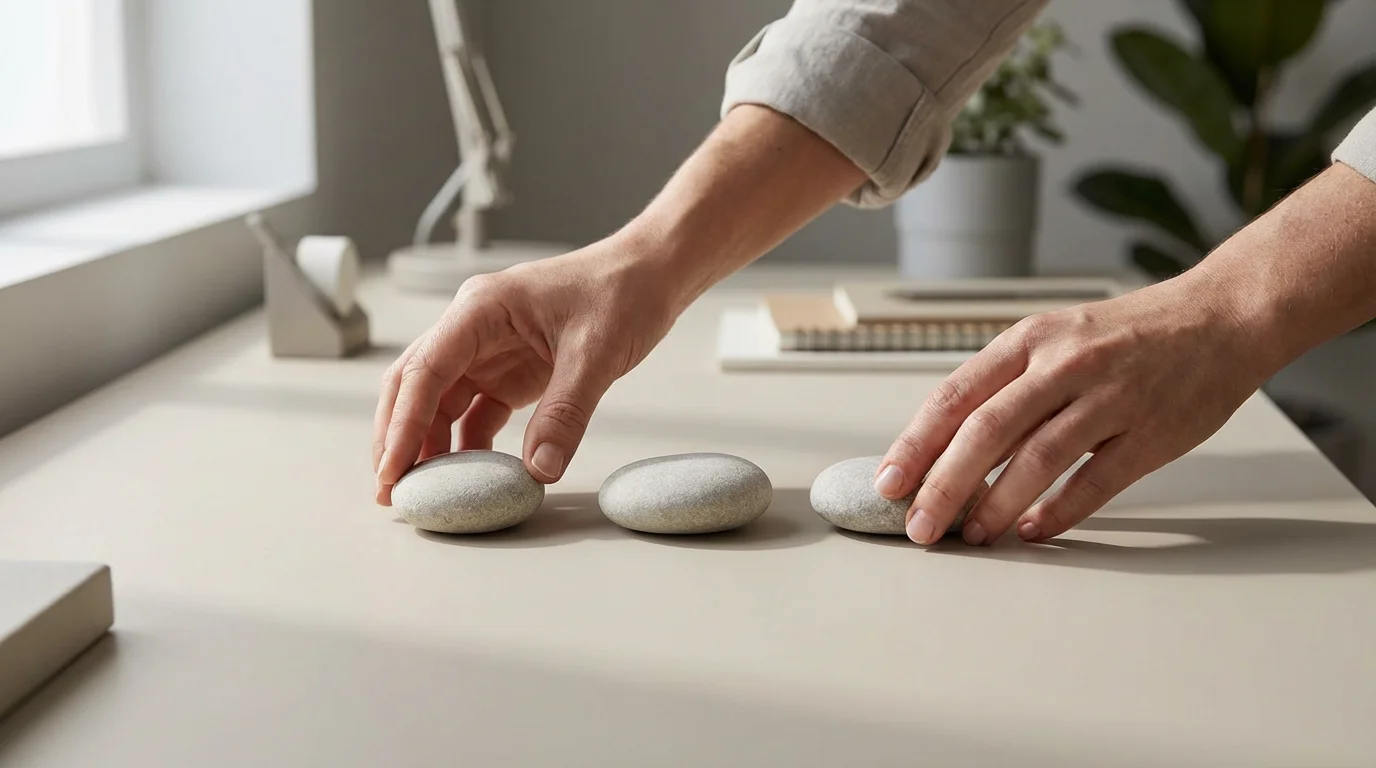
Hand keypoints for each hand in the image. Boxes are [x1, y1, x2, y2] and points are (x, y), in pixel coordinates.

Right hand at [372, 236, 679, 504]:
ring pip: (439, 404)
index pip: (424, 370)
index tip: (392, 468)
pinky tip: (469, 477)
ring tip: (420, 493)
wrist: (651, 275)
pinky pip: (474, 414)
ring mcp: (488, 352)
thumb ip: (566, 413)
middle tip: (391, 491)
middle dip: (397, 438)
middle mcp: (473, 329)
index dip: (403, 423)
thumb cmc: (622, 292)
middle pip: (415, 387)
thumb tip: (541, 469)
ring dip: (426, 446)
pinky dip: (466, 445)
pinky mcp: (509, 373)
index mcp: (481, 309)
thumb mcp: (597, 354)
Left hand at [874, 273, 1271, 545]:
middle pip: (988, 430)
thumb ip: (1006, 385)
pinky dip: (1060, 510)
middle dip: (945, 484)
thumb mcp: (1056, 338)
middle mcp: (1065, 364)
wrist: (1221, 316)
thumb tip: (944, 448)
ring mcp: (1111, 397)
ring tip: (972, 535)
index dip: (917, 443)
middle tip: (920, 525)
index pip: (956, 394)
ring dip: (997, 504)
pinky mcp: (1153, 432)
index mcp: (1030, 339)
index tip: (889, 481)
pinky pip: (1097, 479)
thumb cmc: (1126, 336)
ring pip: (1038, 457)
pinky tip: (1032, 531)